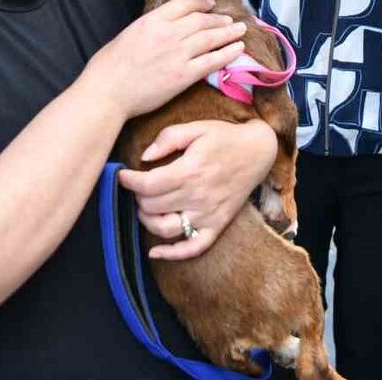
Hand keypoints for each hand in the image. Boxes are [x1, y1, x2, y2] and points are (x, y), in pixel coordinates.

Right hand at [86, 0, 246, 117]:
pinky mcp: (183, 76)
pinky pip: (212, 61)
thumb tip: (163, 28)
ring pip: (211, 38)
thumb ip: (149, 29)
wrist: (107, 92)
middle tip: (230, 19)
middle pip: (201, 20)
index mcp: (151, 20)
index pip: (183, 5)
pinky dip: (228, 53)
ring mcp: (178, 54)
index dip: (200, 3)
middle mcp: (168, 33)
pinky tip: (238, 49)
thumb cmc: (109, 67)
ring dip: (228, 32)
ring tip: (240, 30)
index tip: (210, 4)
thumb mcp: (128, 34)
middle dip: (219, 18)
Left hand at [118, 119, 278, 258]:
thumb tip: (144, 157)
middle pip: (151, 206)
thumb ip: (168, 138)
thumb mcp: (197, 127)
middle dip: (138, 196)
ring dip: (148, 220)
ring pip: (165, 229)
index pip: (147, 185)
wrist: (259, 151)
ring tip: (146, 207)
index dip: (128, 181)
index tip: (122, 175)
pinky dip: (172, 254)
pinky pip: (193, 248)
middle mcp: (197, 196)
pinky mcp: (217, 225)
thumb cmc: (225, 137)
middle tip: (140, 186)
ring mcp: (208, 214)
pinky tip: (155, 252)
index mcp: (190, 170)